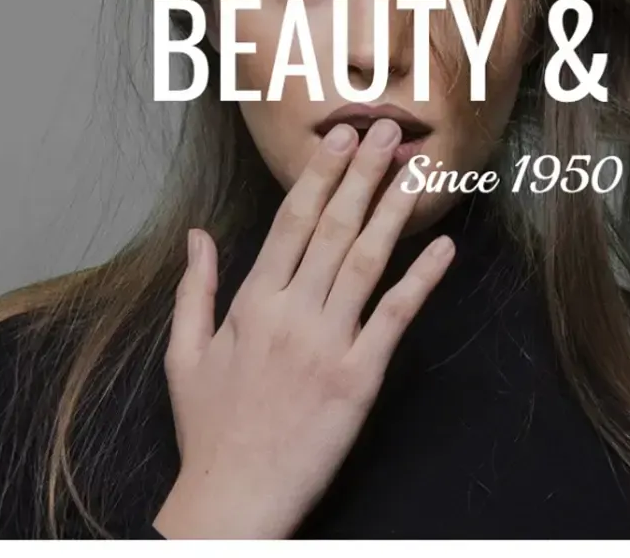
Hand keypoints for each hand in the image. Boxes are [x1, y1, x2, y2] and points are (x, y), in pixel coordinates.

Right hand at [153, 119, 453, 538]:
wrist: (232, 498)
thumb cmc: (209, 432)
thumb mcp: (185, 354)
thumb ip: (195, 289)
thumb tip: (197, 235)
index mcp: (251, 304)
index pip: (290, 224)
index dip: (318, 176)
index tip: (339, 139)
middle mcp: (291, 314)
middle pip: (334, 229)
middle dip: (361, 175)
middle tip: (386, 132)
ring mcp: (328, 344)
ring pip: (367, 261)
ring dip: (394, 210)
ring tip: (417, 172)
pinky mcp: (360, 379)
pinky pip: (395, 318)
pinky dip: (422, 281)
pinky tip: (444, 250)